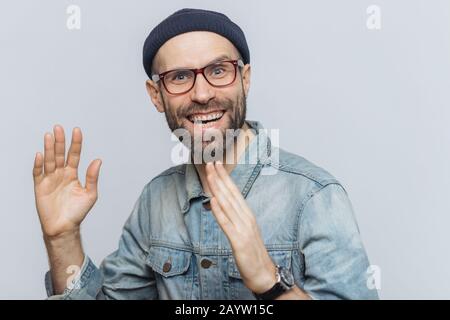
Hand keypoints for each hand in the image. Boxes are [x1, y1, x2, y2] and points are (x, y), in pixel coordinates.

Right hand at [33, 125, 101, 238]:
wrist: (64, 227)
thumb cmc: (78, 212)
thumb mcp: (90, 194)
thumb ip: (92, 177)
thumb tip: (98, 160)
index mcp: (73, 174)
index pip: (74, 155)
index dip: (75, 143)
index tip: (77, 131)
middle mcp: (61, 174)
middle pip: (60, 154)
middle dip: (60, 141)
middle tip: (59, 128)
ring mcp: (50, 179)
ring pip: (49, 160)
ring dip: (48, 148)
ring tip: (49, 135)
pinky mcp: (40, 187)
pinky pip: (38, 173)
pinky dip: (38, 164)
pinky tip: (40, 155)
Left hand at [205, 161, 276, 293]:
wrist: (264, 273)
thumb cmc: (252, 253)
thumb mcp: (244, 230)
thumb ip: (234, 217)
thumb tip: (221, 205)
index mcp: (247, 214)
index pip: (234, 192)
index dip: (225, 177)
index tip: (216, 165)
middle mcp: (246, 218)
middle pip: (230, 194)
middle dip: (219, 177)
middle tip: (210, 162)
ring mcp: (243, 229)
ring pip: (227, 204)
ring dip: (217, 188)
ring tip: (209, 175)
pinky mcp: (238, 241)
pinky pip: (226, 224)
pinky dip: (219, 211)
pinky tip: (212, 201)